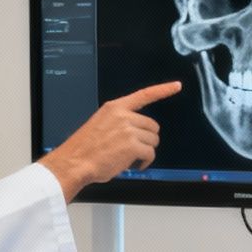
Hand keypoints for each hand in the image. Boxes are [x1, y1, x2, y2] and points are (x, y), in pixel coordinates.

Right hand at [38, 81, 181, 199]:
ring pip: (153, 141)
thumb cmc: (84, 148)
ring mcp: (128, 130)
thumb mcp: (99, 125)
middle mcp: (123, 116)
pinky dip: (145, 162)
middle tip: (135, 149)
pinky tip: (135, 165)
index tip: (176, 86)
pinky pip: (150, 154)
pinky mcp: (133, 146)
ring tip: (131, 158)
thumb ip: (118, 122)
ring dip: (145, 151)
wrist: (75, 162)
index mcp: (114, 108)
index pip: (144, 95)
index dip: (163, 90)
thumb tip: (137, 132)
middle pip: (152, 126)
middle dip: (147, 139)